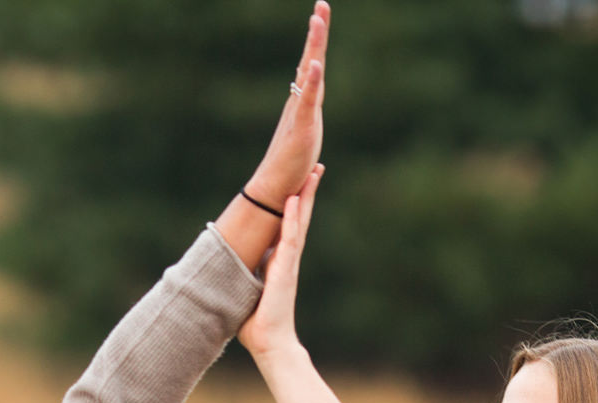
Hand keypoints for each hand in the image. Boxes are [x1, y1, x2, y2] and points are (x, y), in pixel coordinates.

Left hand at [239, 164, 324, 357]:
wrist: (269, 345)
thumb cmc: (257, 326)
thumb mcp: (246, 292)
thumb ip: (244, 278)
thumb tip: (226, 272)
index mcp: (278, 263)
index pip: (287, 228)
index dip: (293, 206)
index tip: (297, 184)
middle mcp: (286, 259)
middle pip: (299, 218)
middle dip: (306, 193)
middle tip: (316, 168)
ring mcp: (288, 264)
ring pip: (300, 223)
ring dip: (305, 197)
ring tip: (314, 172)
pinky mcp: (285, 271)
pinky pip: (291, 239)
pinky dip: (292, 219)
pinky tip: (294, 199)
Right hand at [245, 2, 329, 209]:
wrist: (275, 188)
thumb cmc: (290, 166)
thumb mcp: (306, 136)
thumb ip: (308, 121)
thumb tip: (310, 111)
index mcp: (304, 102)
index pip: (313, 65)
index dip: (317, 41)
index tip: (320, 14)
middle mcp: (300, 101)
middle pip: (311, 59)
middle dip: (318, 31)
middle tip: (322, 4)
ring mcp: (300, 113)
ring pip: (310, 73)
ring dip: (314, 45)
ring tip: (317, 19)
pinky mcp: (301, 128)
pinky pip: (308, 101)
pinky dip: (313, 81)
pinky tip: (316, 64)